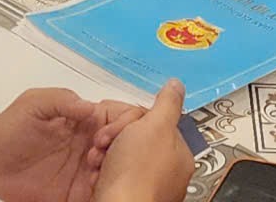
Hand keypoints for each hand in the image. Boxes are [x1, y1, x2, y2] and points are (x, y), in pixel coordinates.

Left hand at [0, 89, 144, 201]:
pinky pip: (100, 194)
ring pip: (117, 172)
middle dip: (121, 151)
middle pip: (126, 146)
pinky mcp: (77, 192)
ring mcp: (85, 170)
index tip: (105, 135)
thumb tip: (91, 107)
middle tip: (94, 156)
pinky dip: (104, 193)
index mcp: (86, 119)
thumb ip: (63, 100)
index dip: (123, 124)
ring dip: (113, 173)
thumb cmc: (10, 127)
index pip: (121, 116)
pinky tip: (92, 188)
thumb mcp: (35, 103)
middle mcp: (91, 144)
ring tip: (90, 173)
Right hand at [93, 81, 194, 201]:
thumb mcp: (155, 125)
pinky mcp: (128, 198)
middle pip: (136, 139)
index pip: (153, 122)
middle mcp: (166, 173)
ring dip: (104, 155)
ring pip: (120, 157)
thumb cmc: (136, 175)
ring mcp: (147, 187)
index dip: (131, 120)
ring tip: (98, 162)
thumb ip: (167, 104)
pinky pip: (111, 177)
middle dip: (114, 137)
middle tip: (104, 144)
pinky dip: (101, 175)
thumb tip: (176, 86)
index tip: (120, 125)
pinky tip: (97, 177)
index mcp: (178, 153)